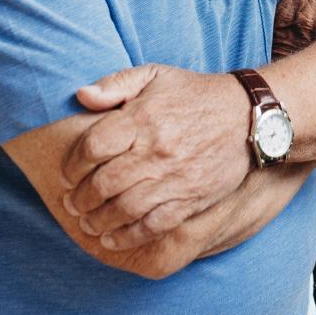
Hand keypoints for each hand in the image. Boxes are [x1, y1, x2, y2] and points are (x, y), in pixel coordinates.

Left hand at [59, 64, 249, 250]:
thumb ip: (115, 83)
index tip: (67, 173)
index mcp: (143, 117)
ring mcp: (174, 177)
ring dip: (99, 221)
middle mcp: (156, 150)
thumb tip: (80, 95)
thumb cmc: (195, 94)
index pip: (93, 146)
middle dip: (81, 198)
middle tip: (72, 204)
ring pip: (125, 208)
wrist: (248, 116)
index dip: (73, 163)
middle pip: (104, 183)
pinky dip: (130, 236)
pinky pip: (154, 224)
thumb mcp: (155, 75)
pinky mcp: (191, 198)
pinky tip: (114, 239)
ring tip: (88, 224)